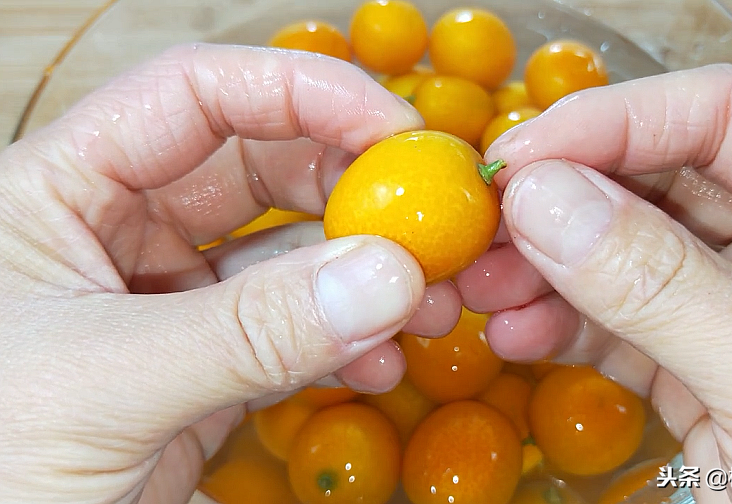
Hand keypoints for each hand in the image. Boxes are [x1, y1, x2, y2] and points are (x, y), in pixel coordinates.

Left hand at [0, 43, 460, 502]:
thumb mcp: (102, 383)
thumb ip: (246, 332)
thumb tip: (384, 278)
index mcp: (64, 190)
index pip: (198, 97)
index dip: (304, 94)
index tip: (395, 127)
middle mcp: (121, 233)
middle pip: (263, 169)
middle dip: (354, 191)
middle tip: (430, 225)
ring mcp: (168, 303)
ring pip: (289, 259)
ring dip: (366, 276)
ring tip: (428, 303)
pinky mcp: (202, 369)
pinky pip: (291, 335)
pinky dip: (346, 344)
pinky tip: (381, 361)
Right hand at [458, 64, 731, 502]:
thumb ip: (660, 284)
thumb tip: (545, 201)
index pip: (730, 116)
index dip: (619, 121)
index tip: (525, 152)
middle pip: (662, 179)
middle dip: (565, 200)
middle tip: (487, 220)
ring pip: (627, 252)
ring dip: (546, 267)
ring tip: (481, 285)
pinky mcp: (703, 363)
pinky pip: (620, 324)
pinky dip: (562, 328)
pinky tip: (515, 334)